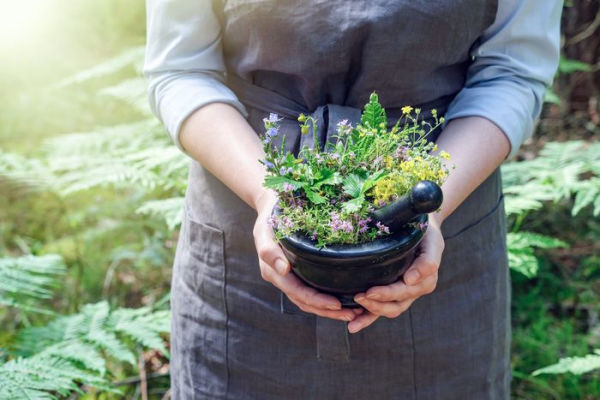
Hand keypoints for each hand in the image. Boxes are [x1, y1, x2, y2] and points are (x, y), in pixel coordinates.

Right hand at [253, 190, 361, 321]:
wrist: (272, 205)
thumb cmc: (270, 215)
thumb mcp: (264, 229)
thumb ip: (269, 250)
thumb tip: (283, 269)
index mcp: (272, 271)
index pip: (297, 292)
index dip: (316, 301)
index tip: (337, 305)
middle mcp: (281, 278)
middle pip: (305, 302)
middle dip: (328, 311)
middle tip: (353, 315)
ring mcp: (289, 277)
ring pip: (309, 300)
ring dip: (330, 310)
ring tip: (355, 313)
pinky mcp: (298, 272)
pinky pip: (312, 290)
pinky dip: (328, 298)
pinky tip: (346, 299)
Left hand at [347, 214, 444, 332]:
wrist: (420, 226)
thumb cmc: (425, 232)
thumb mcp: (432, 242)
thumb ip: (427, 261)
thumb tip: (411, 281)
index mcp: (425, 280)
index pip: (404, 291)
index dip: (387, 294)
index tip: (370, 292)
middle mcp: (415, 290)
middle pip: (395, 305)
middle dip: (375, 304)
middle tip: (357, 297)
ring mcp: (404, 294)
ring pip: (388, 310)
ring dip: (370, 314)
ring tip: (351, 317)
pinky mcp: (392, 293)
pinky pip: (380, 309)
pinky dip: (367, 318)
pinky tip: (352, 325)